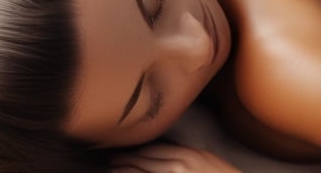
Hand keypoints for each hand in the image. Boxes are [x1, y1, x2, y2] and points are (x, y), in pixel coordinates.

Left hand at [110, 144, 240, 172]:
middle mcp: (182, 165)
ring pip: (144, 172)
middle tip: (111, 161)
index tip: (127, 153)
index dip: (139, 151)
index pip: (156, 149)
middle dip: (126, 161)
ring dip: (126, 171)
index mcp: (190, 154)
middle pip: (146, 160)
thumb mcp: (209, 161)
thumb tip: (171, 156)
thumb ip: (190, 157)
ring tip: (112, 171)